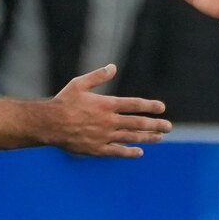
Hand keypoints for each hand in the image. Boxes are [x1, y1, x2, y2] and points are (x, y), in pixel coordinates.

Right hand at [46, 65, 170, 156]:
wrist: (49, 124)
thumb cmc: (63, 102)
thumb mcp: (79, 83)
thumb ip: (98, 76)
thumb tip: (113, 67)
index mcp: (107, 104)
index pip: (134, 104)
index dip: (150, 106)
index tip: (161, 108)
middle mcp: (109, 121)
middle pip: (138, 123)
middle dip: (156, 124)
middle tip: (169, 126)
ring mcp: (104, 136)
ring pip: (131, 137)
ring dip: (148, 137)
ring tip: (160, 137)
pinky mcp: (97, 149)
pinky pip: (117, 151)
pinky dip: (129, 152)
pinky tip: (140, 152)